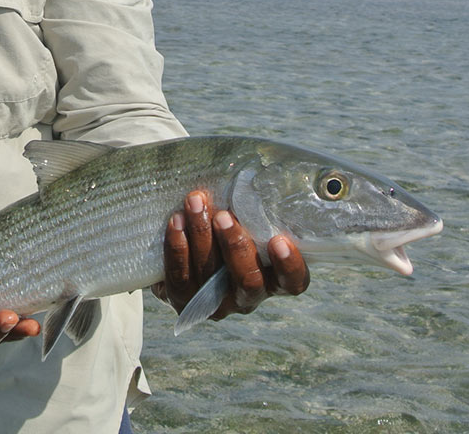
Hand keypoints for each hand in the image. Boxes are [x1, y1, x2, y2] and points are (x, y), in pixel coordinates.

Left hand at [153, 191, 308, 316]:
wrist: (185, 240)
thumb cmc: (227, 218)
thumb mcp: (246, 213)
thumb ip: (256, 203)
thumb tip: (259, 166)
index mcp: (273, 277)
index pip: (293, 282)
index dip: (289, 265)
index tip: (279, 239)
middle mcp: (247, 296)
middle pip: (248, 281)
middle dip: (235, 246)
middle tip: (224, 215)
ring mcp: (215, 303)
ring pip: (210, 277)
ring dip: (202, 236)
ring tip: (194, 203)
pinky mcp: (184, 300)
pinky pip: (180, 278)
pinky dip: (177, 248)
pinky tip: (175, 222)